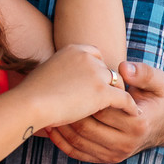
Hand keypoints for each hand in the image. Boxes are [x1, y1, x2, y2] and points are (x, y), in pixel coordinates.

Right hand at [16, 44, 137, 127]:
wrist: (30, 103)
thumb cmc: (31, 93)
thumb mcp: (45, 73)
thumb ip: (59, 72)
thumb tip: (59, 81)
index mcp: (73, 50)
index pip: (94, 55)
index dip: (97, 69)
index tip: (96, 82)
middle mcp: (88, 58)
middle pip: (107, 69)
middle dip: (108, 83)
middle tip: (111, 97)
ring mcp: (96, 74)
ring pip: (117, 83)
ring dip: (119, 94)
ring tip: (124, 107)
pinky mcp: (103, 92)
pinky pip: (125, 98)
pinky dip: (130, 106)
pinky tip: (133, 113)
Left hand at [45, 61, 163, 162]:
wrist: (163, 123)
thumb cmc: (156, 98)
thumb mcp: (157, 82)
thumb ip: (143, 73)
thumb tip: (123, 68)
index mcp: (137, 122)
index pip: (100, 109)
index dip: (81, 96)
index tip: (65, 83)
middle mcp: (127, 142)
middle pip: (87, 128)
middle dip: (66, 113)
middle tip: (49, 98)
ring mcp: (117, 154)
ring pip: (80, 142)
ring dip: (61, 129)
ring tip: (47, 111)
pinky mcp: (108, 159)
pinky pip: (80, 154)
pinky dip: (63, 143)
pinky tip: (52, 129)